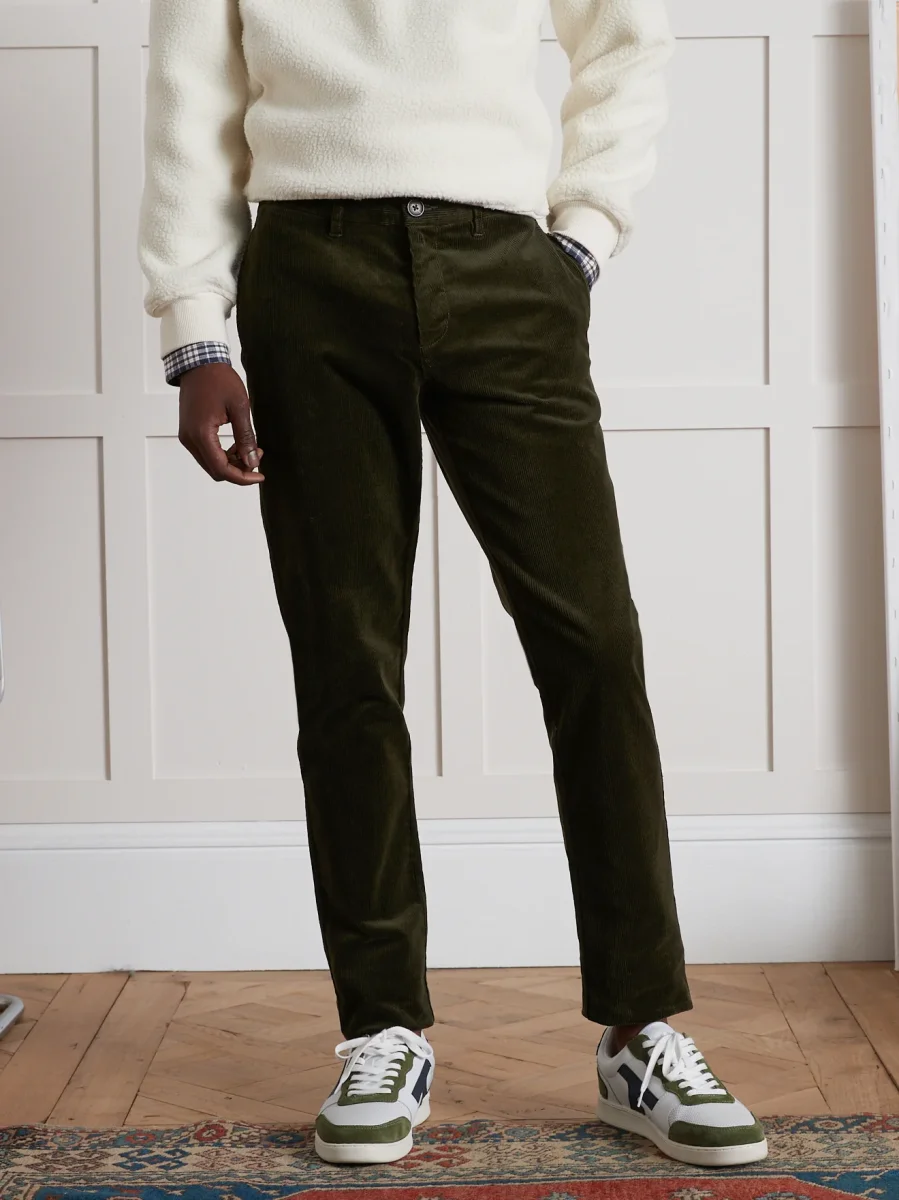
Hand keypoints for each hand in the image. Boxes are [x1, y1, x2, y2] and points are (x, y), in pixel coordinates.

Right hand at [178, 363, 263, 484]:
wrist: (199, 363)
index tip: (260, 475)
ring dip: (231, 462)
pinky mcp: (189, 432)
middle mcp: (190, 439)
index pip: (221, 469)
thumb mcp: (240, 408)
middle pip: (215, 470)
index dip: (242, 477)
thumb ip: (246, 438)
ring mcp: (187, 436)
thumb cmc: (219, 380)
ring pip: (210, 463)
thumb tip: (252, 461)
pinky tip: (237, 444)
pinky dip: (222, 454)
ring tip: (250, 449)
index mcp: (201, 434)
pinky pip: (206, 452)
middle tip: (257, 457)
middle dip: (238, 470)